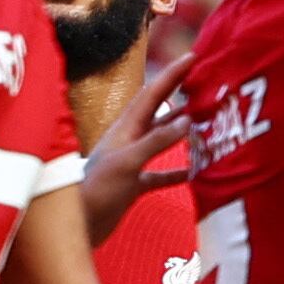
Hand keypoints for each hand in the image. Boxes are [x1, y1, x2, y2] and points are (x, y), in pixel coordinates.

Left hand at [75, 48, 199, 247]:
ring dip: (183, 130)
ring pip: (162, 139)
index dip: (173, 74)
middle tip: (204, 80)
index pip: (153, 93)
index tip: (193, 57)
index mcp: (125, 128)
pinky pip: (161, 173)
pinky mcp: (133, 184)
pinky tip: (196, 171)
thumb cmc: (95, 191)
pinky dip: (179, 170)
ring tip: (207, 120)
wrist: (76, 225)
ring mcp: (131, 162)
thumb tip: (187, 122)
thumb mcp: (127, 163)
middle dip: (180, 94)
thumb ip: (156, 142)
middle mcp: (128, 140)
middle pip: (159, 110)